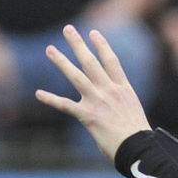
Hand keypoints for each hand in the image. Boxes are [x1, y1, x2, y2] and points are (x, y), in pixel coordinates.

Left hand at [39, 25, 151, 161]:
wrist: (139, 147)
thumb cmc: (138, 135)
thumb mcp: (134, 113)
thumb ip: (121, 106)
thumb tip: (114, 111)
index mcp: (124, 89)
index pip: (111, 61)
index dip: (102, 45)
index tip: (94, 33)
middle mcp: (110, 91)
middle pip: (91, 62)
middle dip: (78, 44)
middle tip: (68, 29)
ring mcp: (98, 101)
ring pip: (76, 76)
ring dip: (61, 61)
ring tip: (50, 49)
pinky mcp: (88, 115)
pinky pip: (65, 105)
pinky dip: (51, 99)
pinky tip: (39, 94)